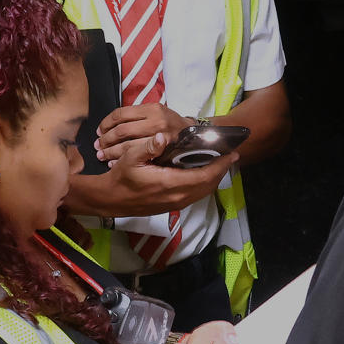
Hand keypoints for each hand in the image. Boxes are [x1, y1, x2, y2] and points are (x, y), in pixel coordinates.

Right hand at [66, 132, 236, 217]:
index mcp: (170, 183)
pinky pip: (196, 196)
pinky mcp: (173, 206)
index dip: (220, 165)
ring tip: (220, 164)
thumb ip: (148, 146)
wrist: (111, 200)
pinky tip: (204, 175)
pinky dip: (204, 185)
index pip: (204, 175)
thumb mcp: (130, 158)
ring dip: (214, 179)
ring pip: (203, 192)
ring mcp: (176, 204)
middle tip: (230, 156)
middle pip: (208, 185)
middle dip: (221, 171)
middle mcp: (177, 197)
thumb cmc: (121, 177)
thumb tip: (163, 136)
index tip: (232, 154)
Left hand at [97, 103, 193, 165]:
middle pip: (121, 131)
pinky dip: (122, 160)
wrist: (194, 135)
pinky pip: (136, 157)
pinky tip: (114, 163)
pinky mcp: (162, 151)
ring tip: (102, 155)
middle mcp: (156, 121)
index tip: (99, 131)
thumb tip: (110, 124)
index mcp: (151, 108)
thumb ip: (137, 116)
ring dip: (110, 151)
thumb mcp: (156, 112)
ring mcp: (160, 137)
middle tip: (98, 146)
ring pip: (127, 145)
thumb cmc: (170, 124)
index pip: (121, 114)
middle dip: (106, 139)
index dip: (106, 123)